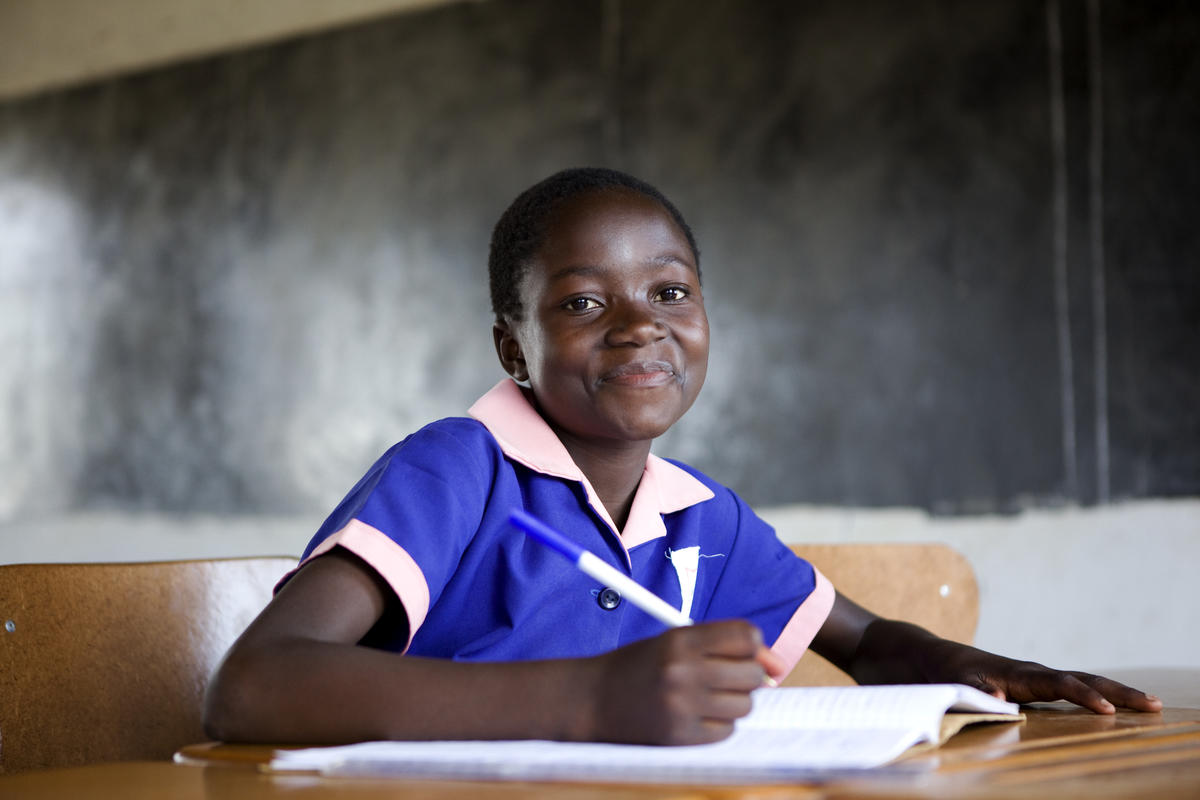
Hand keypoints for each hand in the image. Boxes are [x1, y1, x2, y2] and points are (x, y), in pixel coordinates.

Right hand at [587, 620, 776, 744]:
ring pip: (744, 705)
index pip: (747, 636)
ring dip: (733, 702)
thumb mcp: (673, 642)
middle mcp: (682, 671)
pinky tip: (695, 715)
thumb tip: (776, 666)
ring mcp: (682, 706)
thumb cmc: (639, 667)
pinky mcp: (681, 736)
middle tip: (724, 676)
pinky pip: (727, 731)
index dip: (753, 645)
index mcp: (680, 639)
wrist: (592, 700)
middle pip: (752, 674)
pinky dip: (718, 724)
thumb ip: (722, 645)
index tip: (744, 652)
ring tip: (706, 696)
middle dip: (746, 675)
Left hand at [914, 636, 1163, 713]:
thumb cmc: (946, 672)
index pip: (1058, 684)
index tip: (1108, 710)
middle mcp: (1033, 672)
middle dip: (1118, 691)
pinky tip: (1121, 706)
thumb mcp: (954, 682)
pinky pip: (1075, 688)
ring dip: (1117, 692)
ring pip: (1085, 681)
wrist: (936, 657)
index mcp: (1017, 674)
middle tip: (1154, 705)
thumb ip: (974, 692)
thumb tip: (1000, 701)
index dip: (1083, 696)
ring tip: (1152, 705)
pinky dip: (1100, 694)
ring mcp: (1038, 676)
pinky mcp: (1037, 683)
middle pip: (1083, 679)